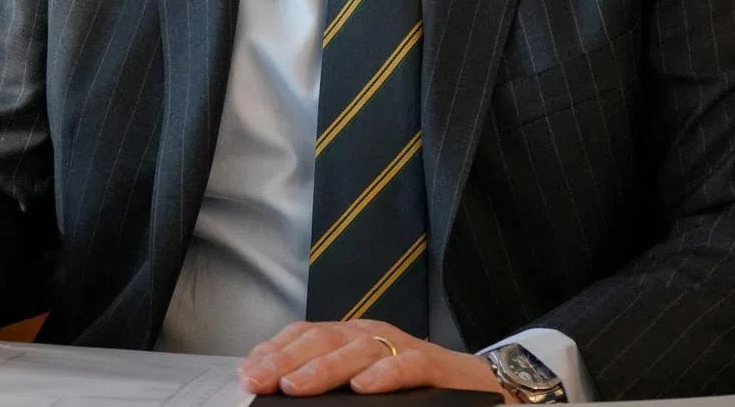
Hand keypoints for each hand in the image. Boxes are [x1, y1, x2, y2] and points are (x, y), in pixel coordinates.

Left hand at [239, 320, 515, 399]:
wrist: (486, 390)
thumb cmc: (419, 392)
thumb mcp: (368, 388)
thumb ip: (333, 390)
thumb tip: (286, 398)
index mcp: (353, 342)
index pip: (307, 336)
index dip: (276, 351)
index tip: (248, 373)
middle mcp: (374, 338)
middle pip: (325, 338)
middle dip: (287, 359)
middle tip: (259, 380)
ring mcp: (405, 349)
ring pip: (360, 349)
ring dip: (325, 367)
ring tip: (296, 385)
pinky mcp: (439, 368)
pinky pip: (410, 365)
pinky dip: (385, 375)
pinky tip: (363, 388)